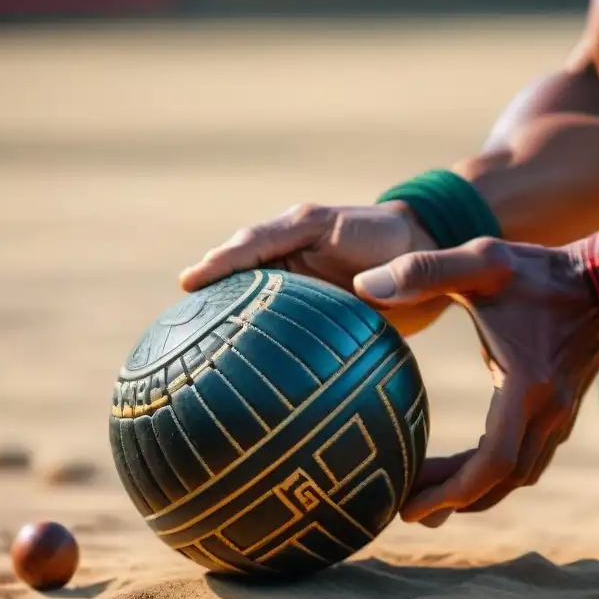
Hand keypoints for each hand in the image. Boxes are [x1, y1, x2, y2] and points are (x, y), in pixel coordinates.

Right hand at [180, 201, 449, 335]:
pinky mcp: (301, 306)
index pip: (254, 243)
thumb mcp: (402, 253)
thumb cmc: (408, 248)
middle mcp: (289, 252)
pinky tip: (233, 370)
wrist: (423, 257)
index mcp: (305, 228)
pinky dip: (251, 338)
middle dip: (207, 289)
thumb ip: (389, 270)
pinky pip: (268, 321)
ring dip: (223, 315)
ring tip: (188, 348)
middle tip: (175, 319)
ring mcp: (291, 280)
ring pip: (248, 297)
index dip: (222, 262)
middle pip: (237, 270)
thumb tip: (364, 291)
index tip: (192, 281)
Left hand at [353, 236, 598, 526]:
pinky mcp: (561, 414)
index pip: (493, 462)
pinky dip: (493, 474)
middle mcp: (549, 413)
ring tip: (427, 496)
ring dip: (473, 491)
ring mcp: (560, 417)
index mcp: (527, 385)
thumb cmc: (540, 272)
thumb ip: (422, 270)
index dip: (451, 491)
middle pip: (501, 481)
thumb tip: (362, 286)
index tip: (410, 507)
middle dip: (452, 499)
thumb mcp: (481, 261)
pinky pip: (526, 461)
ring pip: (516, 476)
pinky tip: (464, 470)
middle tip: (406, 508)